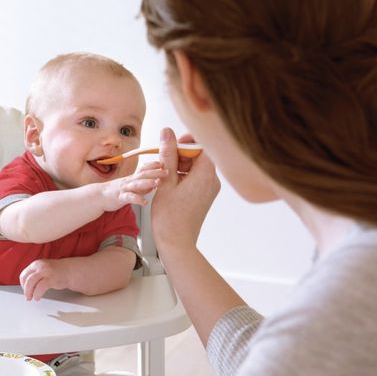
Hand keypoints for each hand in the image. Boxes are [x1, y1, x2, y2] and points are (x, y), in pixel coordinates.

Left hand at [19, 258, 71, 300]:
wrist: (70, 271)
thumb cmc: (56, 272)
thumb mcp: (43, 269)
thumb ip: (34, 274)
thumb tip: (25, 286)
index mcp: (36, 264)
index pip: (24, 274)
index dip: (22, 284)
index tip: (25, 290)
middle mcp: (40, 266)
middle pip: (26, 279)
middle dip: (25, 289)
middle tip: (27, 296)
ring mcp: (46, 271)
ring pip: (31, 282)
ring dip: (29, 292)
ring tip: (31, 298)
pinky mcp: (51, 278)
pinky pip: (40, 287)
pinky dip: (37, 294)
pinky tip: (38, 297)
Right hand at [100, 161, 167, 210]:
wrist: (99, 196)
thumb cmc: (117, 191)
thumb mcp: (132, 186)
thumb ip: (144, 185)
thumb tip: (156, 182)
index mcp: (133, 178)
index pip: (144, 168)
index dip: (153, 165)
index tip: (164, 163)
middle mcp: (129, 181)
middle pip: (143, 174)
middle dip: (155, 172)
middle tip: (166, 172)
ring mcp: (124, 188)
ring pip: (136, 184)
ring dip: (147, 183)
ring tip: (157, 183)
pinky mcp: (120, 197)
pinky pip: (129, 198)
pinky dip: (137, 199)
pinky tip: (144, 202)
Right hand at [152, 127, 219, 249]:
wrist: (177, 242)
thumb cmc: (170, 217)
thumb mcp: (165, 180)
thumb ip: (168, 154)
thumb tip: (167, 132)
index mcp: (205, 175)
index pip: (202, 145)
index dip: (186, 141)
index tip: (171, 145)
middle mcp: (212, 181)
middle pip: (200, 155)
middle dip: (181, 154)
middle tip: (164, 161)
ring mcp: (210, 189)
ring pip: (197, 167)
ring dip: (180, 165)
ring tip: (164, 175)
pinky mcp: (205, 196)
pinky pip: (196, 178)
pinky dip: (183, 176)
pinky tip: (170, 184)